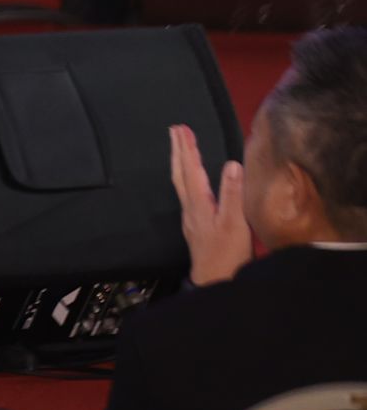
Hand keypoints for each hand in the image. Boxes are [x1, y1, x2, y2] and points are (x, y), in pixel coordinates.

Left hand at [171, 123, 250, 284]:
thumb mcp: (234, 223)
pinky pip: (187, 193)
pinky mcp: (195, 225)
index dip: (188, 148)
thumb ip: (233, 194)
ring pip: (181, 183)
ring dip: (180, 162)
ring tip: (179, 148)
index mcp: (199, 203)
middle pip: (181, 173)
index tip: (182, 128)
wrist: (214, 281)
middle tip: (175, 130)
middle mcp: (191, 207)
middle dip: (178, 150)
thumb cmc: (226, 254)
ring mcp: (191, 217)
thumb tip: (232, 164)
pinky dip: (186, 178)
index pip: (191, 169)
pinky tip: (190, 182)